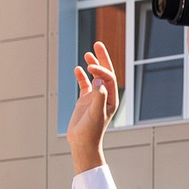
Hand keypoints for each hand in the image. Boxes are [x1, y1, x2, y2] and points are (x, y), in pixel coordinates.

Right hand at [67, 43, 121, 174]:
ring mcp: (94, 97)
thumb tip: (97, 80)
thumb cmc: (91, 131)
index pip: (108, 78)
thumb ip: (98, 96)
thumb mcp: (96, 113)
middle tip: (98, 44)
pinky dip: (81, 76)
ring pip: (94, 77)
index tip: (91, 68)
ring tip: (88, 54)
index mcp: (111, 98)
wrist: (82, 144)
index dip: (101, 70)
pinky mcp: (84, 101)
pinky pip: (84, 85)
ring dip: (92, 65)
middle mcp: (104, 96)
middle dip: (102, 59)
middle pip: (105, 73)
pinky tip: (77, 69)